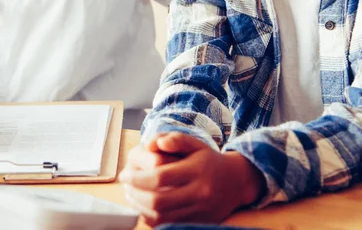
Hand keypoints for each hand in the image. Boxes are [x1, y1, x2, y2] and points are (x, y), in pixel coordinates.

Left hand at [120, 132, 264, 226]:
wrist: (236, 182)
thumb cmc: (210, 160)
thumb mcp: (196, 144)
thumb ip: (176, 140)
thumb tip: (154, 143)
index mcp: (197, 170)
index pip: (161, 176)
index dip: (138, 177)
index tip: (125, 174)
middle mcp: (200, 193)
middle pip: (159, 200)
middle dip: (136, 194)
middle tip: (125, 186)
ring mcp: (200, 211)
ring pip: (162, 217)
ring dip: (140, 208)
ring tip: (131, 196)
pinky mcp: (199, 223)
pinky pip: (169, 225)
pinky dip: (152, 218)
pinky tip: (143, 207)